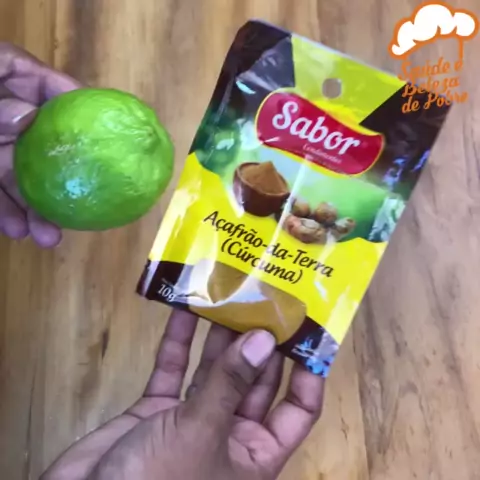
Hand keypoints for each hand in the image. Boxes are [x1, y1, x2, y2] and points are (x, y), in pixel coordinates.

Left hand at [0, 43, 80, 246]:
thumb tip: (27, 117)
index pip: (36, 79)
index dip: (71, 99)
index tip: (99, 124)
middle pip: (34, 136)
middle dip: (59, 171)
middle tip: (86, 196)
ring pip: (12, 171)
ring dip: (32, 205)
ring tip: (49, 237)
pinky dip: (3, 210)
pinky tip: (17, 230)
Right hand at [42, 310, 324, 479]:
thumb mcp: (201, 434)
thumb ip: (229, 385)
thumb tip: (264, 339)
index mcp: (256, 454)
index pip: (298, 408)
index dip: (308, 371)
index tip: (310, 330)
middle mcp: (230, 435)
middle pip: (254, 380)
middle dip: (260, 341)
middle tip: (266, 297)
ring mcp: (192, 421)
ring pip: (213, 370)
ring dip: (219, 335)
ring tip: (230, 294)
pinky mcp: (156, 411)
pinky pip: (172, 370)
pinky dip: (178, 342)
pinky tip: (183, 309)